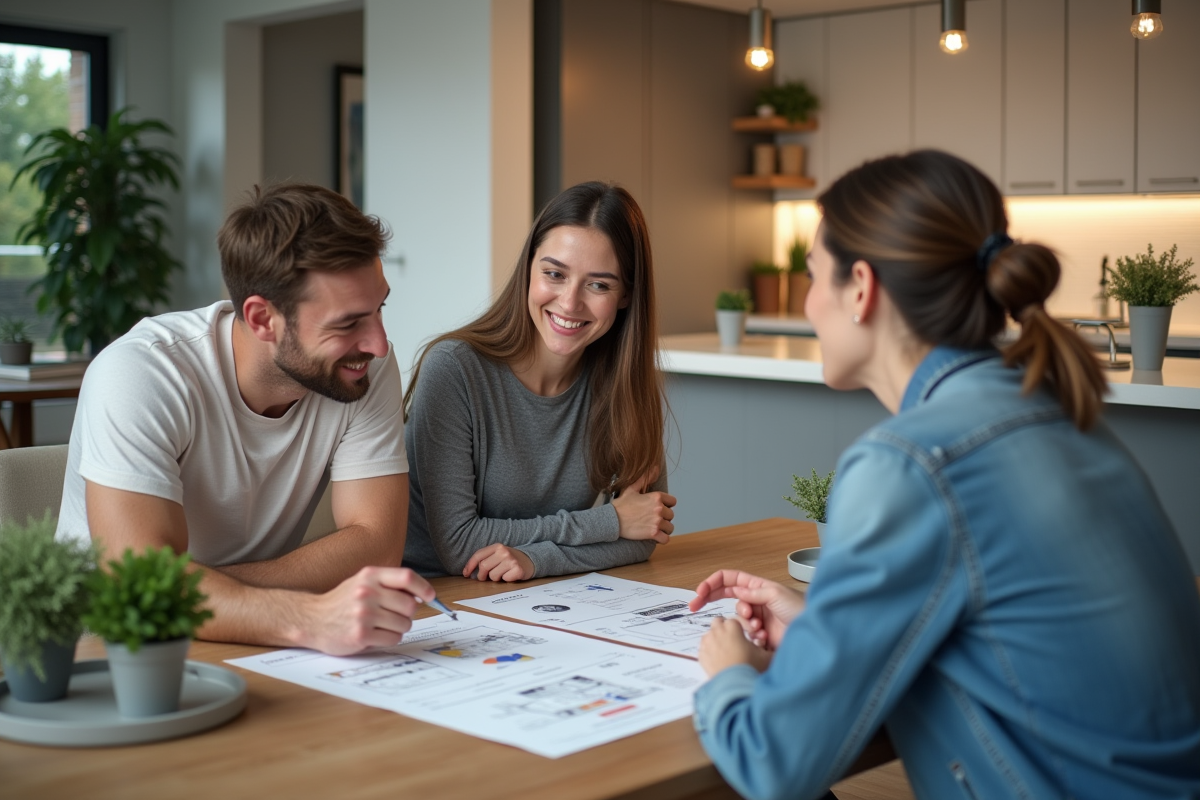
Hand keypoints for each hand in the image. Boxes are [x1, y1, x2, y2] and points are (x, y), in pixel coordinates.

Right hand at [301, 566, 433, 654]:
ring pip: (404, 624)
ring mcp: (363, 614)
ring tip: (383, 625)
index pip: (407, 577)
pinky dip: (390, 638)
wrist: (312, 620)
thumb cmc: (343, 602)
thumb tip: (422, 594)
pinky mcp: (361, 635)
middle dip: (409, 613)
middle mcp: (367, 592)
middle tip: (396, 615)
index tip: (430, 596)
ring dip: (399, 627)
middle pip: (409, 605)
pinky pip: (393, 638)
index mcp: (370, 576)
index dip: (423, 588)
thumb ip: (389, 585)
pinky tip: (376, 634)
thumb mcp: (363, 583)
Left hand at [463, 544, 534, 581]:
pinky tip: (510, 575)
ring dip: (495, 578)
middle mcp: (504, 552)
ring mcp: (511, 560)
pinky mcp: (517, 570)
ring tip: (502, 574)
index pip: (478, 555)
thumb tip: (468, 572)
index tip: (466, 574)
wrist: (529, 561)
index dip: (470, 566)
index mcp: (497, 546)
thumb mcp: (498, 554)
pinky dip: (505, 580)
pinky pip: (504, 580)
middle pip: (484, 567)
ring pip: (493, 576)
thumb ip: (485, 559)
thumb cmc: (509, 560)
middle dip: (482, 575)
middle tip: (485, 578)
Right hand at [612, 472, 675, 544]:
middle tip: (653, 519)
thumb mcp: (632, 489)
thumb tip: (656, 467)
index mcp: (656, 497)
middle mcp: (659, 509)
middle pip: (671, 515)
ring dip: (664, 529)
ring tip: (654, 528)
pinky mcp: (653, 533)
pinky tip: (655, 537)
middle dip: (664, 518)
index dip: (666, 505)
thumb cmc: (621, 505)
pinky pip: (666, 539)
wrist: (611, 520)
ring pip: (670, 528)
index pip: (672, 502)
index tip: (658, 508)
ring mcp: (657, 522)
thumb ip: (645, 478)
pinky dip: (661, 539)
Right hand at [689, 570, 803, 650]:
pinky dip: (751, 635)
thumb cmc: (800, 609)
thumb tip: (736, 592)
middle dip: (709, 599)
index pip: (728, 579)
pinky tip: (764, 637)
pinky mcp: (759, 635)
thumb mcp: (776, 593)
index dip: (712, 583)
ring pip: (735, 618)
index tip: (700, 593)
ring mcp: (756, 618)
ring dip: (743, 622)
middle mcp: (755, 600)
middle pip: (725, 595)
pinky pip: (744, 634)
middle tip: (694, 606)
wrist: (813, 633)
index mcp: (757, 586)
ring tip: (758, 627)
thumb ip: (753, 592)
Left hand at [699, 616, 771, 675]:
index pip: (735, 619)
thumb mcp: (766, 656)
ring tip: (727, 650)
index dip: (743, 626)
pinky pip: (704, 648)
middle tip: (735, 639)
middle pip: (719, 622)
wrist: (735, 687)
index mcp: (732, 627)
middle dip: (726, 628)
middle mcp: (717, 632)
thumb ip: (767, 647)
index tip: (748, 635)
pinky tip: (720, 659)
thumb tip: (768, 645)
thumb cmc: (750, 669)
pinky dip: (710, 651)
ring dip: (717, 639)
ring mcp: (707, 643)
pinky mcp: (701, 656)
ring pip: (710, 634)